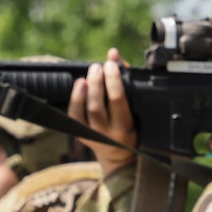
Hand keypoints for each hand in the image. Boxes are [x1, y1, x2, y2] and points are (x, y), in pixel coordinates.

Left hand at [68, 48, 136, 176]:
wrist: (119, 155)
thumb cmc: (132, 125)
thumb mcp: (136, 108)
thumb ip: (126, 81)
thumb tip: (115, 56)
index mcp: (126, 126)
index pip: (118, 99)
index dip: (113, 79)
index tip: (112, 64)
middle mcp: (108, 133)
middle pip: (97, 105)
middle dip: (97, 82)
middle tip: (98, 66)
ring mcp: (93, 136)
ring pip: (84, 112)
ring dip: (85, 90)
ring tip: (89, 73)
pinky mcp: (81, 135)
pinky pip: (74, 116)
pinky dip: (75, 99)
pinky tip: (79, 84)